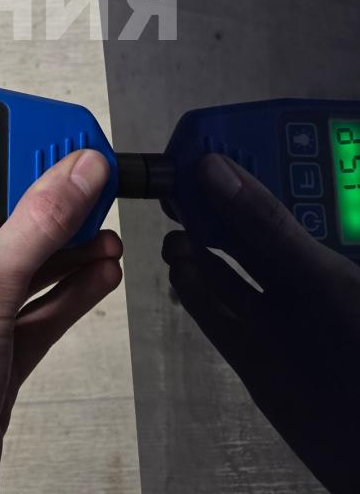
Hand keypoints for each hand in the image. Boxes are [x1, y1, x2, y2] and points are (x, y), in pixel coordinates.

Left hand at [0, 149, 121, 493]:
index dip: (1, 153)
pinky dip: (74, 289)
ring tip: (103, 222)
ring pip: (25, 265)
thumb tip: (73, 176)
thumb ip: (33, 231)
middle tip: (85, 175)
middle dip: (45, 203)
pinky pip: (42, 308)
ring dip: (68, 246)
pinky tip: (100, 271)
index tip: (48, 135)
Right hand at [163, 154, 359, 493]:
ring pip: (226, 273)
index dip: (242, 168)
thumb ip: (268, 228)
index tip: (201, 146)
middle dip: (211, 204)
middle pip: (246, 229)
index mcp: (332, 248)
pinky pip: (218, 318)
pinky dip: (195, 293)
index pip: (280, 193)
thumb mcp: (324, 282)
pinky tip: (178, 269)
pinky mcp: (257, 359)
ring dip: (196, 248)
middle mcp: (305, 280)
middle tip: (174, 179)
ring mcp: (279, 320)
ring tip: (174, 228)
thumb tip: (213, 169)